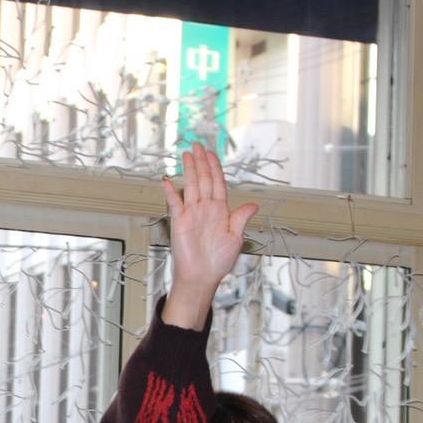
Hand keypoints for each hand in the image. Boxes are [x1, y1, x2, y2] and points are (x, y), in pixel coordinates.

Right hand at [160, 142, 257, 328]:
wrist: (202, 277)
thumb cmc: (219, 262)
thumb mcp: (236, 239)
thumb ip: (240, 220)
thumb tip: (253, 204)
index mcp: (221, 211)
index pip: (218, 183)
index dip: (215, 167)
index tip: (211, 153)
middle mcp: (206, 209)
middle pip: (204, 179)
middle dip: (201, 162)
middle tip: (197, 145)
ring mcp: (191, 214)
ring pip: (191, 186)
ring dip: (189, 170)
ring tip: (187, 155)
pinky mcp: (179, 222)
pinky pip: (175, 203)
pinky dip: (171, 192)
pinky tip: (168, 180)